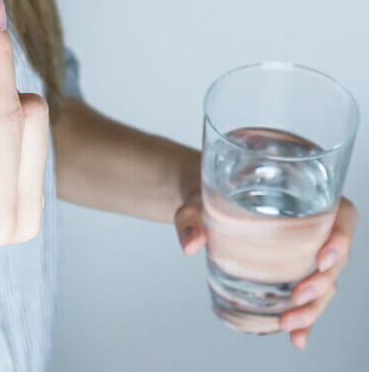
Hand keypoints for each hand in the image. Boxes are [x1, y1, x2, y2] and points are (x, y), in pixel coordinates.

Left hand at [174, 194, 357, 348]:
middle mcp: (311, 227)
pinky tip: (297, 337)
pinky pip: (306, 297)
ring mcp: (302, 253)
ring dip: (313, 308)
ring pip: (325, 283)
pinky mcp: (289, 273)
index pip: (341, 215)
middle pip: (335, 258)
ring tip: (288, 323)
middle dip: (322, 282)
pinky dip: (305, 319)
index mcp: (302, 198)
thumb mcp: (195, 202)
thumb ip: (191, 219)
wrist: (200, 207)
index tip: (323, 258)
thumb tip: (191, 243)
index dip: (342, 237)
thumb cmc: (206, 196)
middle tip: (298, 296)